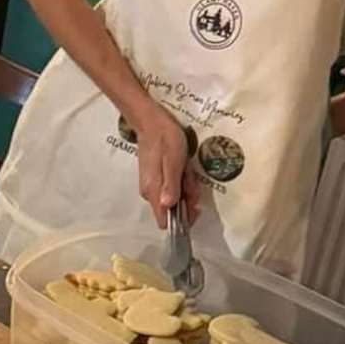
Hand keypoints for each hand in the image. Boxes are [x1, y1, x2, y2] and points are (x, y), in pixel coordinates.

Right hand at [134, 107, 198, 229]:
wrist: (151, 122)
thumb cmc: (164, 139)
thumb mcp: (173, 161)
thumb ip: (171, 185)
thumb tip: (168, 206)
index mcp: (154, 191)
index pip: (165, 221)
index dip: (182, 219)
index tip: (193, 205)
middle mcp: (150, 192)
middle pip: (173, 210)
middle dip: (187, 197)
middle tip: (190, 177)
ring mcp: (152, 185)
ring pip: (175, 198)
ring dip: (185, 186)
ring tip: (185, 168)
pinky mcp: (155, 178)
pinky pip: (172, 188)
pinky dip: (181, 180)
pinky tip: (182, 167)